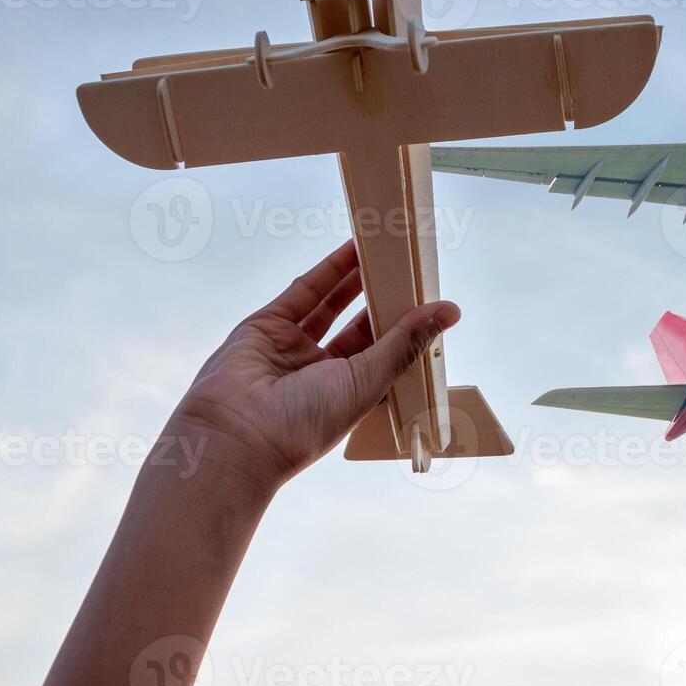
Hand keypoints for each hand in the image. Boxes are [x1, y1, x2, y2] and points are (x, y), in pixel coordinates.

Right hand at [172, 240, 460, 488]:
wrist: (235, 435)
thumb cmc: (305, 424)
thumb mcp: (367, 381)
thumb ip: (404, 342)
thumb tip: (449, 311)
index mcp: (349, 395)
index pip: (384, 355)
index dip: (405, 328)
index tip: (430, 300)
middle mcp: (321, 372)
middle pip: (359, 326)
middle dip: (383, 298)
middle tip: (409, 268)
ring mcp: (292, 348)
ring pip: (331, 304)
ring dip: (358, 277)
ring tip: (386, 250)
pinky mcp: (266, 326)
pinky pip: (302, 294)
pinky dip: (329, 271)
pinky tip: (353, 249)